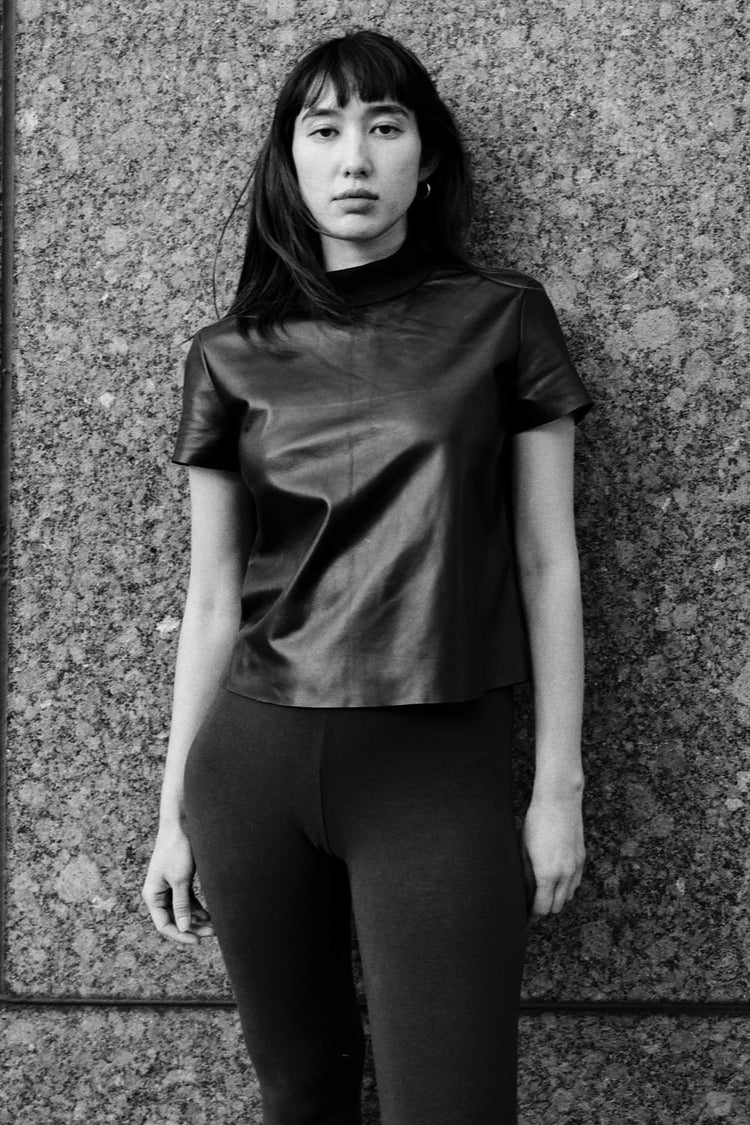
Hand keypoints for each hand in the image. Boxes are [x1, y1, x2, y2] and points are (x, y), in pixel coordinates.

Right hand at [142, 823, 214, 944]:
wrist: (181, 825)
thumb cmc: (176, 850)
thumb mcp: (180, 880)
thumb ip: (181, 905)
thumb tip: (184, 928)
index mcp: (152, 896)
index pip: (164, 925)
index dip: (180, 935)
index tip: (198, 940)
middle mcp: (159, 895)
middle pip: (175, 920)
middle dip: (193, 928)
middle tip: (213, 933)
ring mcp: (170, 888)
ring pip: (183, 912)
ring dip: (197, 920)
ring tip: (215, 926)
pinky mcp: (180, 882)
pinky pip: (188, 902)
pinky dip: (198, 909)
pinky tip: (210, 915)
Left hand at [521, 792, 584, 919]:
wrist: (559, 802)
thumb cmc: (536, 823)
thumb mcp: (524, 849)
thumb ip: (525, 874)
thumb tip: (524, 892)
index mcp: (547, 874)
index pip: (542, 908)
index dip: (532, 916)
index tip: (525, 917)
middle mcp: (565, 874)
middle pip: (556, 907)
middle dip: (544, 909)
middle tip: (531, 906)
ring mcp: (576, 867)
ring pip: (568, 897)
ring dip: (556, 899)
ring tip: (542, 892)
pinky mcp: (581, 858)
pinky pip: (575, 883)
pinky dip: (566, 887)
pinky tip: (555, 879)